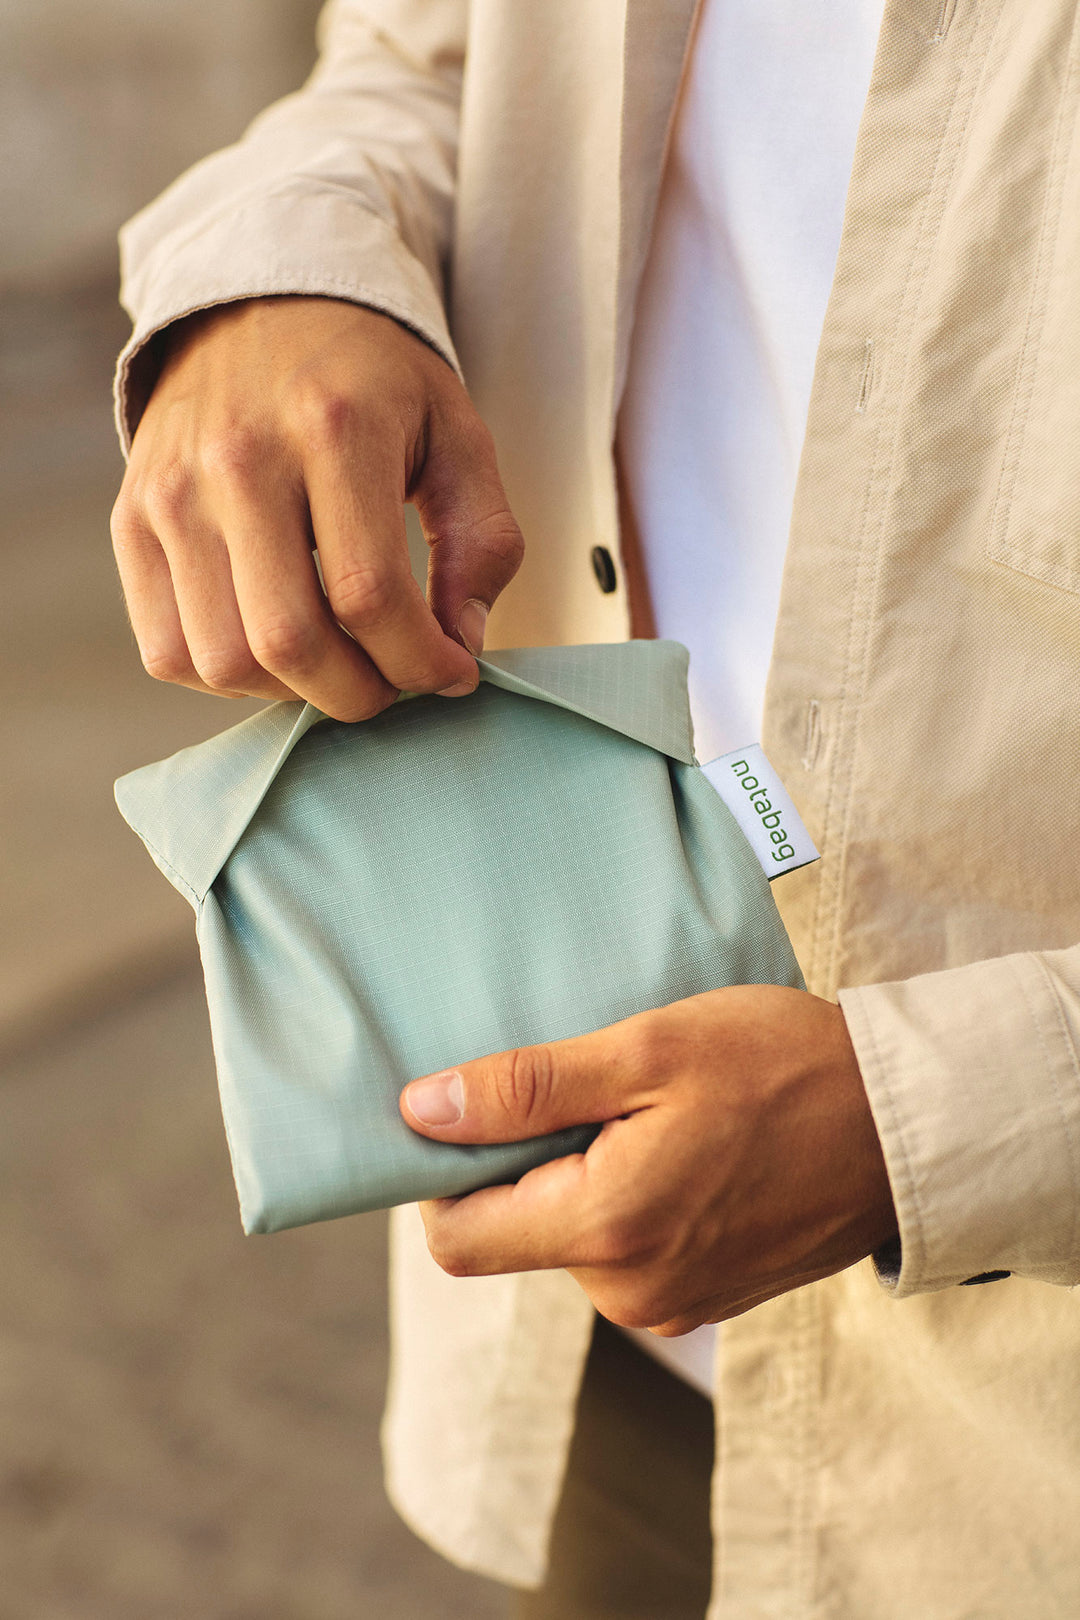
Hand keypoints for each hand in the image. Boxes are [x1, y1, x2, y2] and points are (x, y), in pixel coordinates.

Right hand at [111, 297, 523, 719]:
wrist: (262, 304)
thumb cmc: (375, 385)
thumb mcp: (458, 436)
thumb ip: (483, 542)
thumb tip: (459, 652)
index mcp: (333, 427)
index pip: (370, 594)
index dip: (421, 661)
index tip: (452, 672)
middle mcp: (238, 459)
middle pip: (290, 641)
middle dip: (360, 693)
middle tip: (395, 682)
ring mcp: (172, 492)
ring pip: (224, 660)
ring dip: (295, 694)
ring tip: (339, 663)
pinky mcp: (131, 520)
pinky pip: (169, 651)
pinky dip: (228, 680)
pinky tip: (275, 649)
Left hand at [401, 986, 897, 1333]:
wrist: (905, 1123)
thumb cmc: (783, 1069)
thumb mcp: (646, 1053)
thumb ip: (526, 1089)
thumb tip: (420, 1112)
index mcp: (606, 1232)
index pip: (454, 1239)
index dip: (441, 1172)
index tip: (475, 1107)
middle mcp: (628, 1292)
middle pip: (513, 1233)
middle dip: (526, 1160)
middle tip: (590, 1084)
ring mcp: (668, 1303)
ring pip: (570, 1236)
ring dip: (582, 1173)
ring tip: (648, 1108)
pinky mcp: (701, 1295)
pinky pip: (624, 1247)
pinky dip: (627, 1194)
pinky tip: (679, 1141)